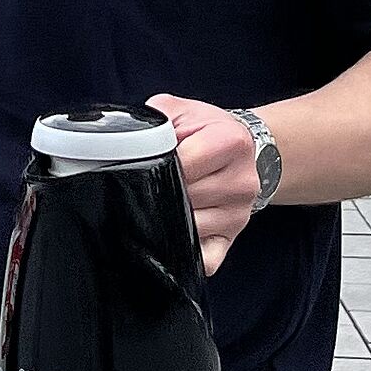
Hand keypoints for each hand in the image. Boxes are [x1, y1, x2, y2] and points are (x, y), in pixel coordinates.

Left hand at [148, 95, 261, 274]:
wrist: (245, 151)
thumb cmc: (209, 131)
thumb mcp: (183, 111)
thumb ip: (155, 120)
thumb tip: (125, 143)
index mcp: (231, 142)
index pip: (182, 164)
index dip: (156, 165)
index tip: (147, 163)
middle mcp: (241, 182)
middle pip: (183, 198)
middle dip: (159, 191)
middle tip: (152, 181)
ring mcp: (238, 215)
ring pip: (186, 229)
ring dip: (166, 218)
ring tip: (163, 199)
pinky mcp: (231, 239)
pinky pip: (201, 259)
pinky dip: (180, 251)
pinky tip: (171, 231)